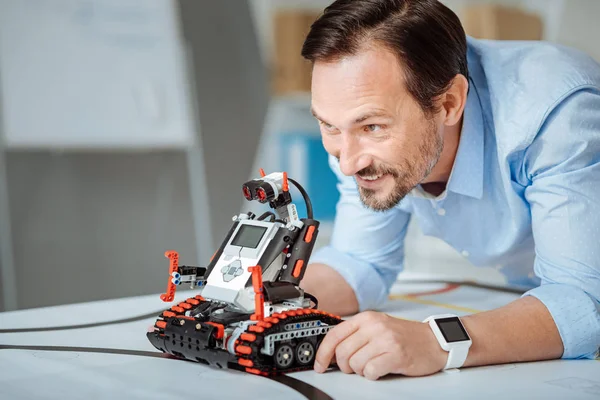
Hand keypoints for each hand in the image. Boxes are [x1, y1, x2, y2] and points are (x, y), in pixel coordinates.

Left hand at [314, 311, 447, 379]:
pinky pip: (370, 371)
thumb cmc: (405, 337)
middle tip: (356, 367)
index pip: (334, 335)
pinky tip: (381, 369)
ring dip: (361, 371)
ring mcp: (385, 340)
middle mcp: (374, 326)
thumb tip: (331, 351)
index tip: (320, 365)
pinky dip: (372, 375)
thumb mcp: (377, 327)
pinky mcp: (396, 355)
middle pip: (342, 352)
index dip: (323, 353)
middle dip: (345, 366)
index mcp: (366, 318)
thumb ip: (356, 335)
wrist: (434, 341)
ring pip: (355, 363)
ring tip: (373, 366)